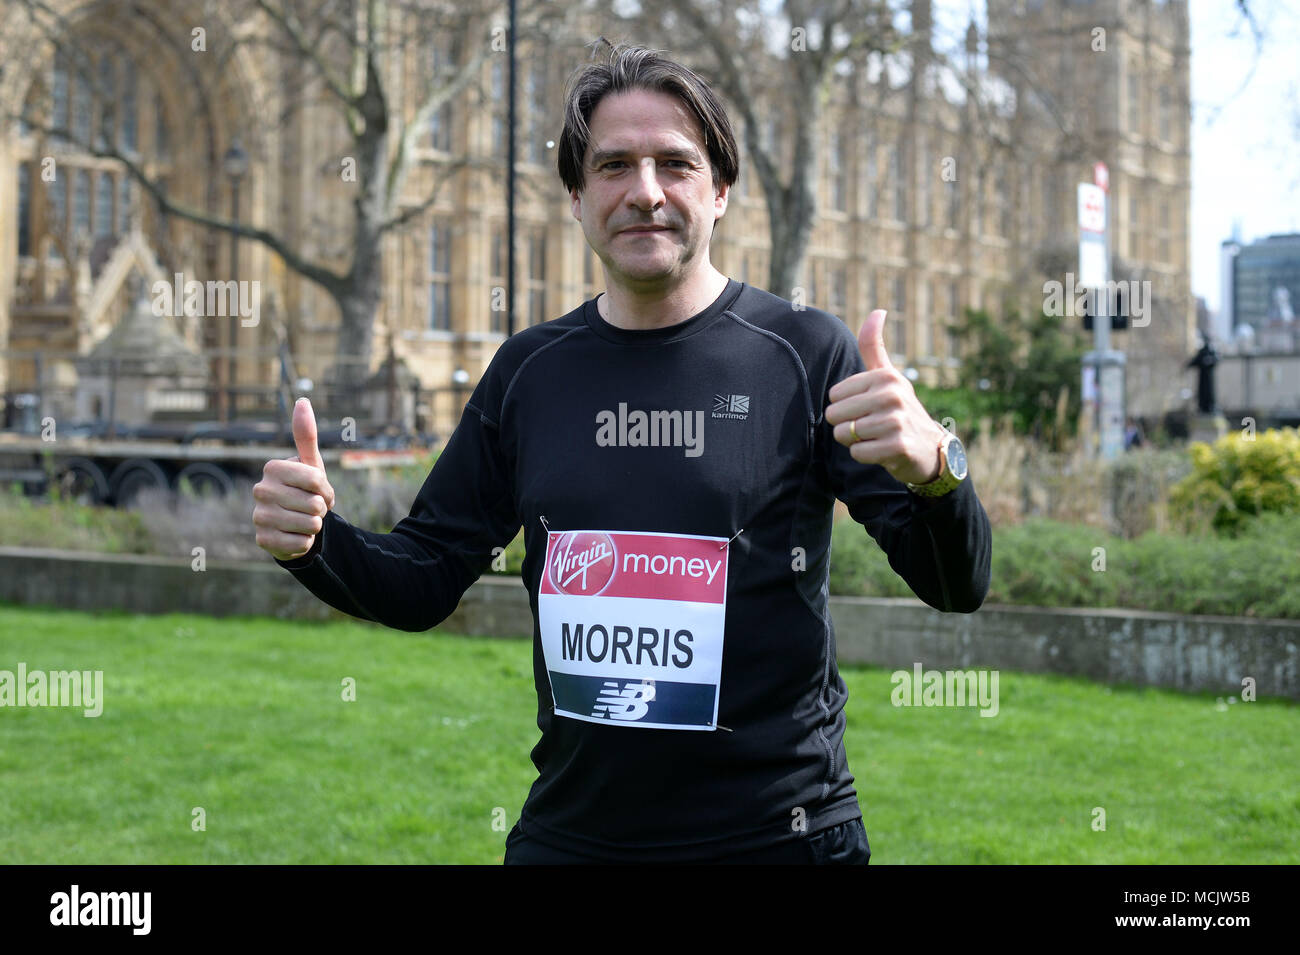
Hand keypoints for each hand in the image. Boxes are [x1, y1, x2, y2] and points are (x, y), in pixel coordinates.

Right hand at [252, 397, 335, 560]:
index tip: (318, 490)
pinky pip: (302, 543)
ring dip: (315, 525)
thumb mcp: (310, 463)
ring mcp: (259, 516)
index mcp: (272, 468)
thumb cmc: (304, 489)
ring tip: (304, 519)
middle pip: (315, 504)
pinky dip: (306, 542)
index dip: (326, 489)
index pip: (316, 480)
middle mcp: (260, 490)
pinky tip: (295, 534)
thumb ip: (306, 435)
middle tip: (311, 507)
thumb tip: (302, 400)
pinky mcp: (263, 540)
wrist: (294, 523)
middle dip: (321, 508)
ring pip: (311, 524)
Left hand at [825, 308, 946, 485]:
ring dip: (855, 442)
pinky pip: (857, 453)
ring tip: (877, 438)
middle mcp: (892, 395)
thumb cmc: (899, 409)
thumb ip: (874, 346)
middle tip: (871, 426)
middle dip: (847, 426)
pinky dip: (865, 455)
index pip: (834, 395)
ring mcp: (896, 421)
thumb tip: (878, 310)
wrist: (929, 448)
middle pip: (835, 415)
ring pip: (844, 435)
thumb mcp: (888, 376)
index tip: (867, 408)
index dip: (846, 407)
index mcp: (886, 376)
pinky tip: (883, 450)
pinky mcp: (897, 446)